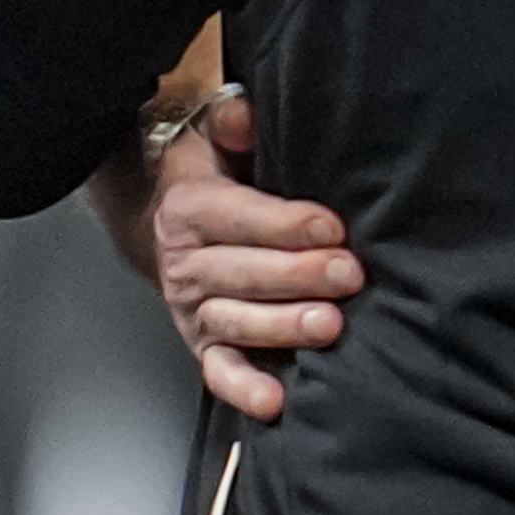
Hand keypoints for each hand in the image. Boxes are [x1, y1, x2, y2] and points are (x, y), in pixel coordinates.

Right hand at [152, 95, 359, 420]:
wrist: (165, 224)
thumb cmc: (213, 179)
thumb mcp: (213, 138)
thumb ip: (231, 123)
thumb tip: (246, 114)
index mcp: (190, 208)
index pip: (238, 217)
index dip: (285, 224)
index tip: (333, 227)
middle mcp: (185, 263)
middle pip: (241, 273)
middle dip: (298, 276)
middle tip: (349, 275)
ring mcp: (193, 309)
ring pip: (235, 321)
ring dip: (282, 327)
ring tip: (329, 326)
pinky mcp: (203, 346)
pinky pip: (220, 372)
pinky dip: (245, 388)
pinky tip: (277, 401)